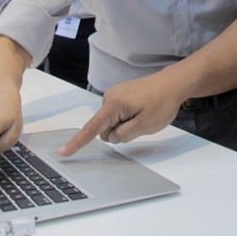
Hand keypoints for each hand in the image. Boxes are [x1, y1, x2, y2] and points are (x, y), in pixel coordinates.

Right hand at [57, 73, 184, 155]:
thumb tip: (111, 137)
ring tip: (144, 114)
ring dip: (126, 124)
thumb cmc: (162, 102)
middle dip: (120, 131)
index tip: (62, 153)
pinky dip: (128, 117)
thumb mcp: (145, 125)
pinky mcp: (121, 95)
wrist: (174, 82)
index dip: (77, 142)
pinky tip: (142, 109)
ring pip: (113, 123)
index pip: (92, 128)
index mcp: (113, 104)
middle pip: (105, 128)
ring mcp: (115, 95)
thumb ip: (124, 134)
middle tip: (142, 122)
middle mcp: (109, 98)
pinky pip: (118, 114)